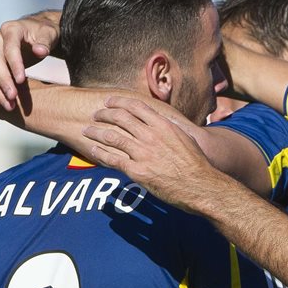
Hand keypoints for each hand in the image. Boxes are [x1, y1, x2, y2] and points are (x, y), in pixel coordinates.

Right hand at [0, 10, 60, 109]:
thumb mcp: (48, 34)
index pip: (10, 48)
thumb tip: (39, 51)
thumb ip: (45, 42)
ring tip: (8, 105)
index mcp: (10, 30)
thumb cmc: (43, 34)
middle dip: (3, 81)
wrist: (33, 33)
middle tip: (13, 97)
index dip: (15, 64)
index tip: (21, 80)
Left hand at [81, 96, 224, 211]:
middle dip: (104, 114)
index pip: (135, 106)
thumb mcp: (185, 139)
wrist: (200, 186)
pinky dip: (100, 153)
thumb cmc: (196, 164)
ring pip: (112, 136)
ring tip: (87, 130)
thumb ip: (170, 129)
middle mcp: (151, 135)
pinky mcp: (137, 171)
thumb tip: (161, 123)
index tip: (108, 101)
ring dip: (96, 132)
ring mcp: (143, 153)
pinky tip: (93, 150)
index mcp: (163, 125)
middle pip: (120, 118)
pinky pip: (113, 159)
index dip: (118, 102)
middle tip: (95, 115)